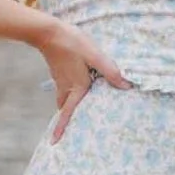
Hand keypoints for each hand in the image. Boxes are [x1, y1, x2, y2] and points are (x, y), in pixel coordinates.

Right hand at [40, 20, 134, 141]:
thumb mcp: (94, 55)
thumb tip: (126, 86)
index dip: (61, 128)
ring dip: (69, 104)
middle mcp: (67, 87)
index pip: (68, 113)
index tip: (54, 142)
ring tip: (80, 106)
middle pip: (66, 108)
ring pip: (64, 98)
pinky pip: (65, 87)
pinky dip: (71, 90)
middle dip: (68, 118)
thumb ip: (110, 71)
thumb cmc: (72, 43)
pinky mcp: (59, 71)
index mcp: (76, 87)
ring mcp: (61, 79)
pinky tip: (80, 82)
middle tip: (71, 127)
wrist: (49, 32)